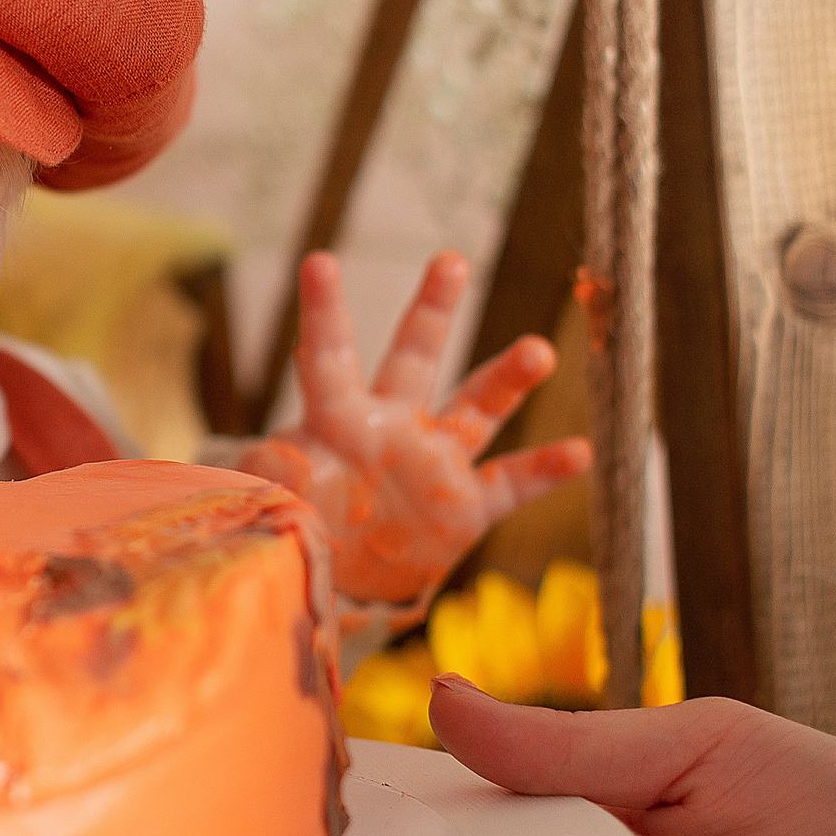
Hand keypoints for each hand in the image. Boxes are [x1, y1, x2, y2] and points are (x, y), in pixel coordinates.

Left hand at [237, 252, 588, 606]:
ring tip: (538, 349)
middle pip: (415, 356)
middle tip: (450, 260)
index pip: (328, 358)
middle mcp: (393, 425)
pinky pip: (511, 483)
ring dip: (508, 378)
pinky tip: (580, 451)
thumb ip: (265, 482)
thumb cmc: (301, 525)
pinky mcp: (465, 506)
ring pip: (477, 407)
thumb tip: (256, 467)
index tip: (318, 261)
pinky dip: (544, 469)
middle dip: (432, 310)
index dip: (323, 313)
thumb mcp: (272, 503)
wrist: (342, 575)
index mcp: (338, 419)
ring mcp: (434, 461)